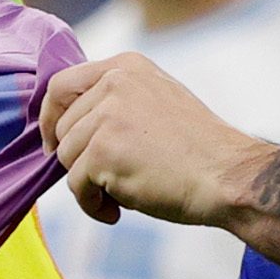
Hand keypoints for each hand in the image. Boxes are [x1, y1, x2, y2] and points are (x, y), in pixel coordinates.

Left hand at [37, 55, 267, 228]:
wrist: (228, 176)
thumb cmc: (199, 151)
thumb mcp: (158, 101)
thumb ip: (118, 101)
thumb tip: (71, 125)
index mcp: (126, 67)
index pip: (62, 84)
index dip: (50, 117)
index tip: (53, 143)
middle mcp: (114, 83)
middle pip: (63, 128)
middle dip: (79, 160)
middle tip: (111, 179)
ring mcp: (107, 116)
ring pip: (66, 159)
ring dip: (89, 185)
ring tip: (122, 195)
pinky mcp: (103, 151)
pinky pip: (76, 187)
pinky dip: (93, 206)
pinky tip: (119, 211)